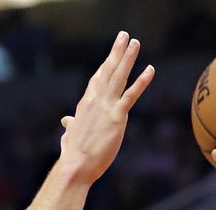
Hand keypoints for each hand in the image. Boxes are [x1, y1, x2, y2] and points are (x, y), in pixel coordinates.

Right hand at [59, 31, 154, 184]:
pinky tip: (150, 70)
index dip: (105, 66)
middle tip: (124, 36)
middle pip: (108, 71)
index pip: (97, 80)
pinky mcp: (117, 118)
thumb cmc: (72, 155)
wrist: (75, 166)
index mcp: (85, 105)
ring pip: (118, 77)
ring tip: (135, 43)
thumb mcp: (70, 136)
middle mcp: (95, 101)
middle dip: (116, 52)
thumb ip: (70, 126)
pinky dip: (141, 82)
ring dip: (127, 58)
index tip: (112, 54)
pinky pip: (131, 96)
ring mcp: (106, 108)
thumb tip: (65, 122)